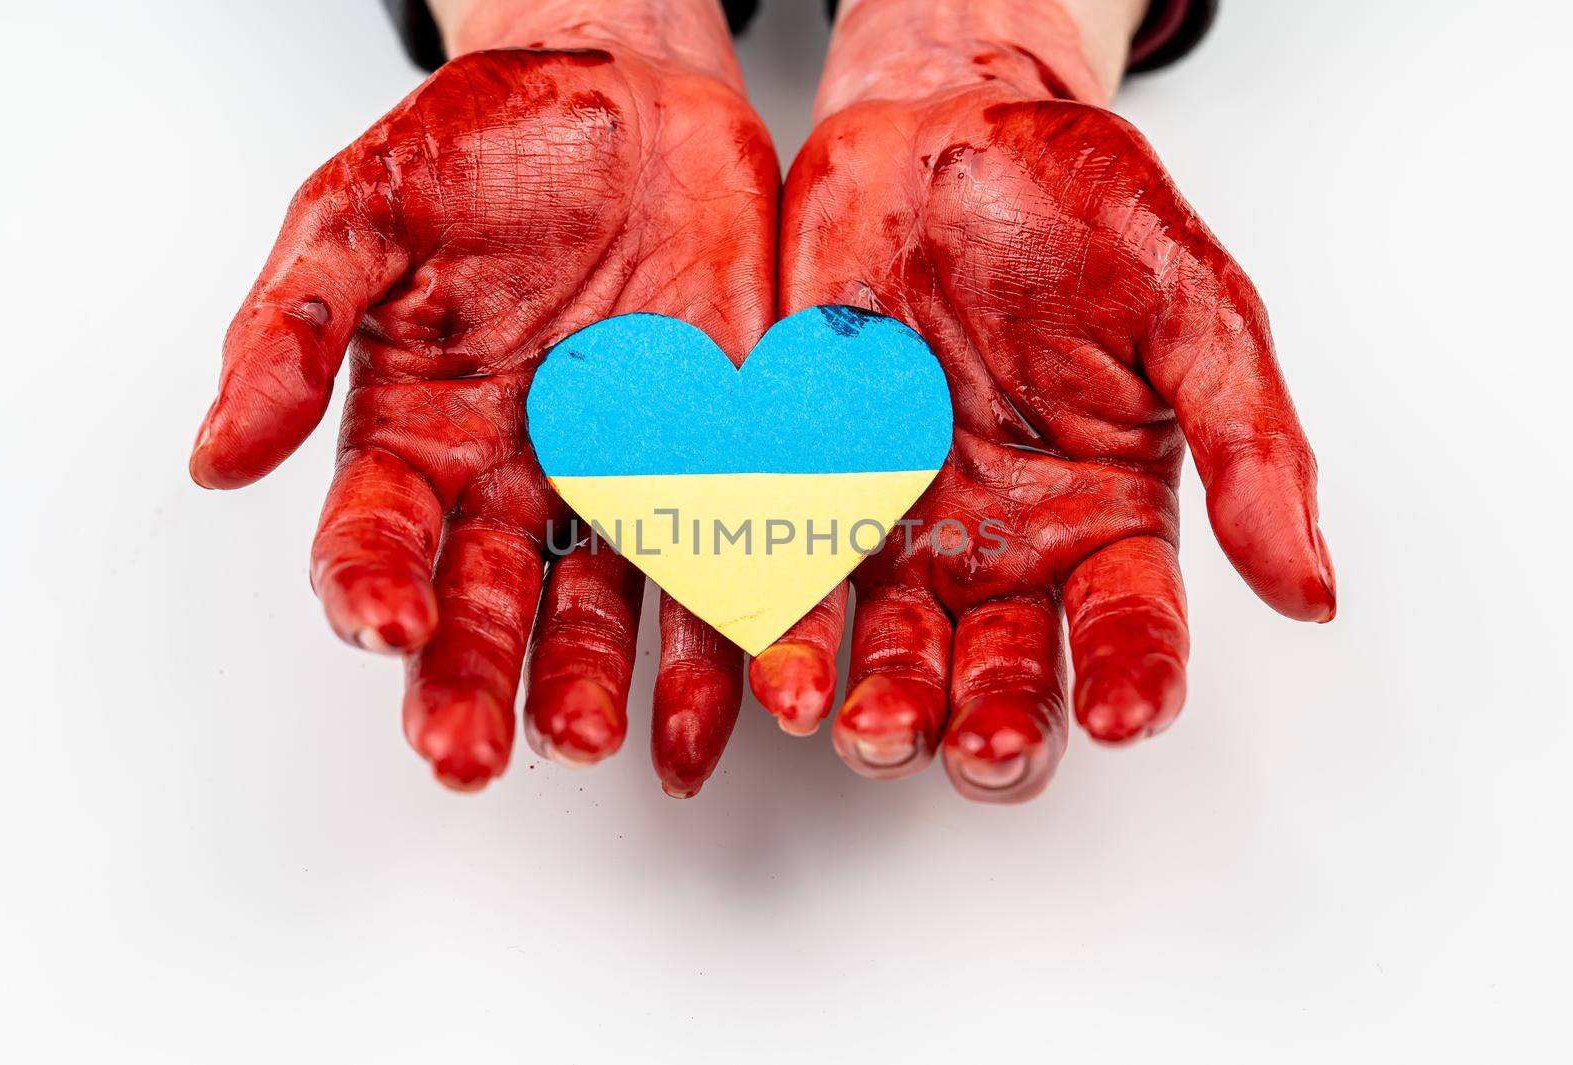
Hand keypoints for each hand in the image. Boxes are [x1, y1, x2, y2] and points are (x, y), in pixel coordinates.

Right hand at [190, 0, 775, 793]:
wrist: (621, 103)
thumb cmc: (481, 152)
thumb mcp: (362, 214)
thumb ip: (297, 329)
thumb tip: (218, 454)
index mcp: (417, 438)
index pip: (379, 537)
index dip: (371, 587)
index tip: (385, 624)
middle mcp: (514, 485)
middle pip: (486, 608)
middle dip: (476, 682)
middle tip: (468, 751)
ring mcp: (620, 484)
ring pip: (606, 612)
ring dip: (598, 683)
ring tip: (593, 739)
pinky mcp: (720, 466)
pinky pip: (731, 560)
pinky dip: (740, 628)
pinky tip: (739, 688)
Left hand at [750, 0, 1334, 800]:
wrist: (944, 137)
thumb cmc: (1081, 215)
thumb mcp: (1191, 311)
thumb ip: (1249, 448)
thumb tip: (1310, 590)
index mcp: (1107, 520)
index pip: (1131, 634)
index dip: (1131, 685)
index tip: (1120, 714)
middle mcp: (1004, 549)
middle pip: (1004, 681)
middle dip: (993, 731)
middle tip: (979, 745)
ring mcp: (903, 530)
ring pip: (895, 660)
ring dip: (885, 711)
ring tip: (872, 728)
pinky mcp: (812, 494)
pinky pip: (797, 579)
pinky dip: (787, 629)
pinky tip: (784, 665)